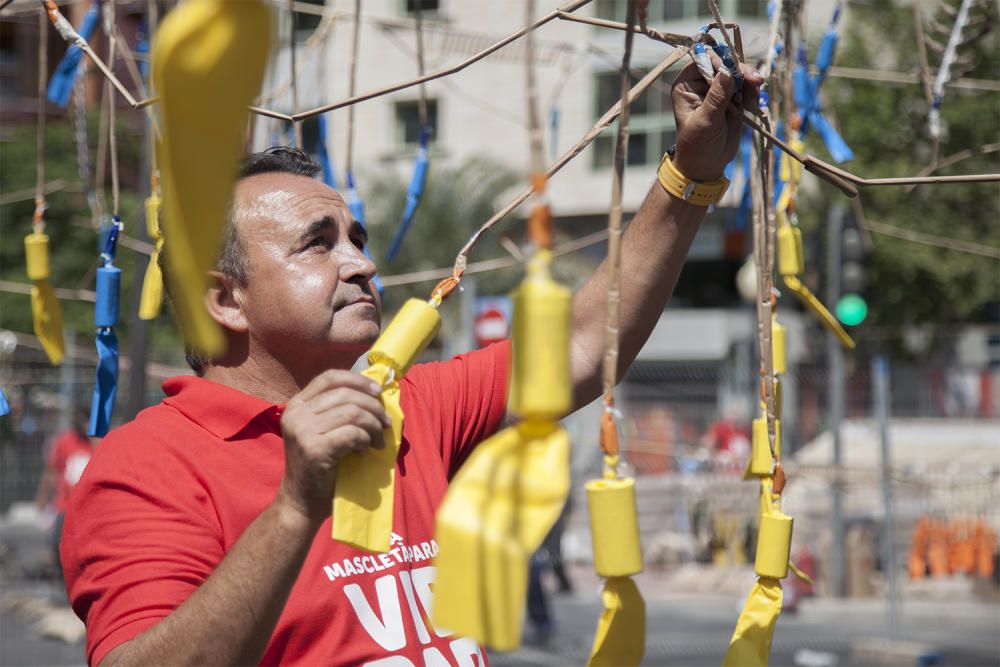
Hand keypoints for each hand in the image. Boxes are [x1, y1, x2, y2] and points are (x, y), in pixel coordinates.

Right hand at [277, 370, 389, 522]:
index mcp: (297, 405)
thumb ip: (338, 409)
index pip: (330, 377)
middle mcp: (296, 414)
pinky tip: (365, 452)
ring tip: (377, 442)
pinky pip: (352, 433)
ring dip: (373, 426)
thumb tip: (375, 391)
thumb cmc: (320, 466)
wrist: (302, 502)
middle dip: (373, 407)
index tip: (377, 392)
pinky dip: (365, 440)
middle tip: (385, 424)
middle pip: (345, 394)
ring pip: (352, 413)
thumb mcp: (324, 430)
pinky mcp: (314, 449)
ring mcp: (302, 431)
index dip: (358, 380)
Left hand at [671, 57, 763, 181]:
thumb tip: (726, 72)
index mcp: (686, 84)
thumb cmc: (698, 145)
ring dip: (750, 84)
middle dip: (741, 71)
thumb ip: (716, 97)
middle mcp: (701, 82)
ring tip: (752, 104)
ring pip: (739, 74)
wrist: (708, 164)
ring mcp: (718, 89)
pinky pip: (747, 87)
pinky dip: (753, 93)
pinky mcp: (732, 98)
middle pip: (725, 63)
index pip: (703, 59)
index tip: (734, 73)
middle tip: (756, 82)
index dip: (720, 61)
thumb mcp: (706, 121)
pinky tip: (753, 107)